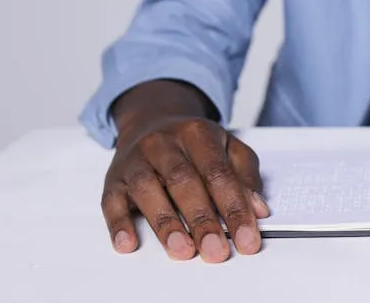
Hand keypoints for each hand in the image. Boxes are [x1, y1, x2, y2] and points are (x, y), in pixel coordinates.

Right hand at [100, 81, 269, 262]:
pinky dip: (118, 224)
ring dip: (166, 223)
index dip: (235, 208)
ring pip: (148, 190)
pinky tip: (129, 244)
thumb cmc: (194, 142)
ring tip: (183, 250)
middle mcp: (164, 143)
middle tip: (216, 250)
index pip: (219, 173)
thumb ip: (245, 175)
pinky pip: (112, 201)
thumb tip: (258, 208)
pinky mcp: (113, 179)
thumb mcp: (227, 145)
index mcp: (197, 133)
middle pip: (184, 182)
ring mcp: (135, 161)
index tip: (247, 238)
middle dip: (202, 219)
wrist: (151, 119)